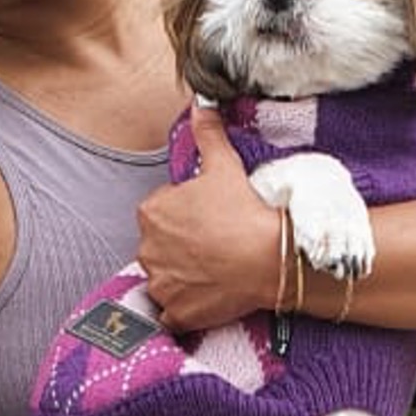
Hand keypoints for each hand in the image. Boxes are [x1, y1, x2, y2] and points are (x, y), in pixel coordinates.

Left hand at [136, 103, 278, 331]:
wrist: (269, 259)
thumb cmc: (245, 211)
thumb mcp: (225, 166)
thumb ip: (207, 134)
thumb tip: (200, 103)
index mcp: (152, 212)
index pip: (162, 212)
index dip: (187, 214)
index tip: (210, 218)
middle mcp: (147, 248)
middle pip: (161, 245)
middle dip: (181, 245)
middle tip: (215, 243)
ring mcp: (160, 284)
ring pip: (165, 278)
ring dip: (183, 275)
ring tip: (215, 269)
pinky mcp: (175, 312)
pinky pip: (172, 312)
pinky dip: (184, 307)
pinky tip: (206, 297)